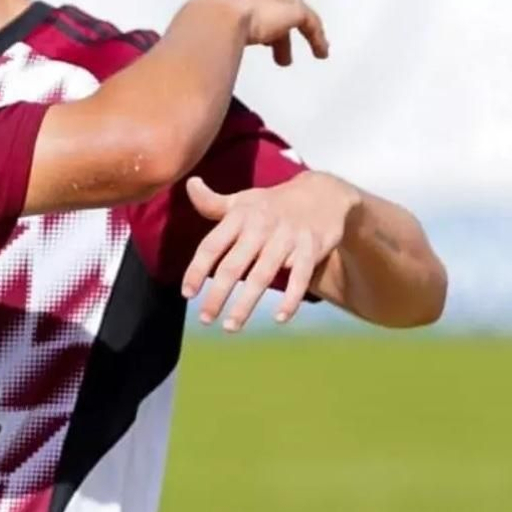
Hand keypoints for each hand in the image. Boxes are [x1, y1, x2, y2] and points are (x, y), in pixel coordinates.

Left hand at [180, 172, 359, 330]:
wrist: (324, 193)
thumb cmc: (272, 203)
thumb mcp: (243, 200)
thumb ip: (212, 202)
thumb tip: (189, 184)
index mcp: (239, 216)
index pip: (211, 246)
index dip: (196, 270)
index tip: (187, 294)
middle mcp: (260, 227)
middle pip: (233, 266)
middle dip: (217, 295)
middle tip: (205, 319)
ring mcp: (287, 238)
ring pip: (263, 276)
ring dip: (246, 304)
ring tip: (230, 327)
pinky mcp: (311, 248)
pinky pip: (300, 277)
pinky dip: (290, 299)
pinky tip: (278, 318)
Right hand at [196, 0, 330, 65]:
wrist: (216, 18)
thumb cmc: (200, 18)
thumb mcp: (202, 15)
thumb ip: (211, 22)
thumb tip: (202, 42)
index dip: (252, 7)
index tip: (250, 27)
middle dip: (271, 23)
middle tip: (266, 48)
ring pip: (291, 12)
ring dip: (287, 37)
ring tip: (284, 60)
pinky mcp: (294, 9)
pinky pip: (311, 23)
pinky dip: (316, 39)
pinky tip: (319, 54)